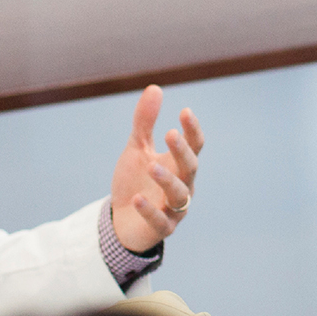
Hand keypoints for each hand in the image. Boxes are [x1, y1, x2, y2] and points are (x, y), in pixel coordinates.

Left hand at [110, 85, 202, 253]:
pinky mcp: (161, 228)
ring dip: (167, 180)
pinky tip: (137, 198)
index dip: (192, 130)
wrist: (122, 220)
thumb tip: (155, 87)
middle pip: (190, 168)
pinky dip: (149, 210)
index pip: (194, 146)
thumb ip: (145, 122)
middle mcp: (183, 185)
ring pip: (179, 194)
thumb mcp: (137, 149)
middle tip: (170, 134)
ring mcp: (174, 208)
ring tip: (151, 166)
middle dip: (182, 152)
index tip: (184, 112)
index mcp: (180, 165)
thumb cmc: (135, 181)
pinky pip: (159, 220)